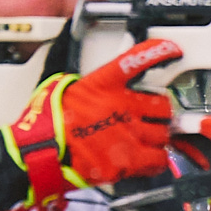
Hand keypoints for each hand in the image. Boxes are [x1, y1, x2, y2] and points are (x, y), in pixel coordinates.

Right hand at [9, 40, 179, 203]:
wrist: (39, 152)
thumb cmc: (47, 125)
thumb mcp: (64, 90)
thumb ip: (92, 88)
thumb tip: (105, 90)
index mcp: (102, 85)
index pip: (135, 60)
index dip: (157, 52)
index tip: (171, 49)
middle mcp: (120, 106)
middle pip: (163, 106)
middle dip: (159, 115)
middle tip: (149, 121)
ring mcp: (129, 133)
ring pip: (164, 134)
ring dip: (157, 139)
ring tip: (140, 143)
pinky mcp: (130, 159)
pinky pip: (159, 159)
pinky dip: (155, 161)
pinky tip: (145, 161)